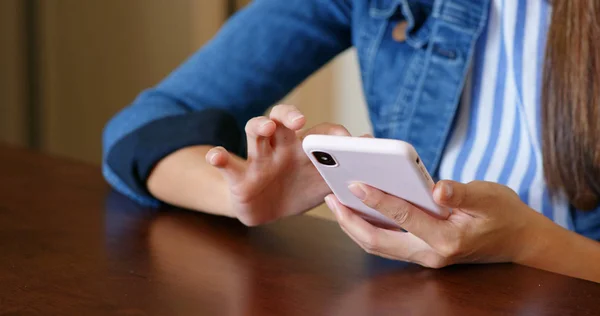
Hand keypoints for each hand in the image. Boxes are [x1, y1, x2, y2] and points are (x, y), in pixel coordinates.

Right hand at [206, 104, 350, 225]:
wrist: (266, 210)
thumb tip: (370, 144)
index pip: (318, 131)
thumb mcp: (323, 182)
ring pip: (255, 133)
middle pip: (282, 119)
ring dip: (259, 126)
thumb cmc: (297, 190)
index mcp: (304, 149)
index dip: (332, 133)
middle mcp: (281, 147)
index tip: (346, 141)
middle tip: (299, 121)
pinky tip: (216, 156)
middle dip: (289, 115)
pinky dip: (220, 158)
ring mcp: (259, 159)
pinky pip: (228, 164)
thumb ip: (345, 167)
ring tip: (265, 127)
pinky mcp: (239, 176)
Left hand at [324, 180, 548, 267]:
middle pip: (378, 241)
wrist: (519, 242)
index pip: (404, 217)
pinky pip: (387, 242)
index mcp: (447, 239)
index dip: (378, 199)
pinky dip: (368, 227)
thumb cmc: (504, 215)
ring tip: (336, 202)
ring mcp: (425, 256)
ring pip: (378, 245)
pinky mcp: (422, 252)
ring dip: (354, 225)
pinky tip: (357, 209)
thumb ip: (463, 192)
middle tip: (330, 197)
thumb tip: (438, 188)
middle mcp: (431, 253)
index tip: (355, 182)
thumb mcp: (490, 196)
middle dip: (350, 220)